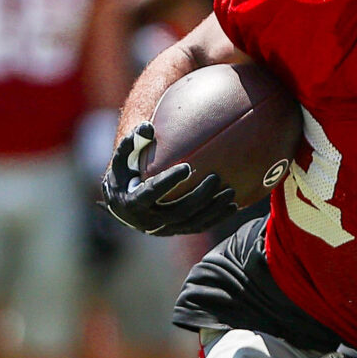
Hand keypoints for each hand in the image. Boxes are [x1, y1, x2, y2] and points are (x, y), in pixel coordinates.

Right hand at [101, 122, 236, 236]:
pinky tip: (233, 206)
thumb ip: (133, 141)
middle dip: (200, 196)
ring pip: (192, 223)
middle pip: (179, 211)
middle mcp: (149, 220)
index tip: (187, 167)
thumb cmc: (124, 175)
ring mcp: (164, 229)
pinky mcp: (176, 231)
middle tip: (216, 177)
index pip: (152, 192)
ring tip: (230, 192)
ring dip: (213, 209)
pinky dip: (216, 218)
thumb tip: (149, 126)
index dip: (169, 181)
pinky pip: (199, 227)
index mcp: (133, 202)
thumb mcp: (122, 158)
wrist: (123, 206)